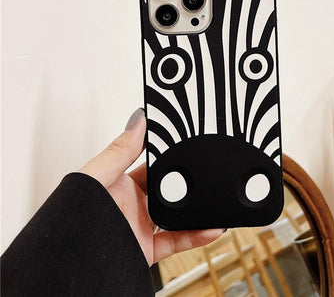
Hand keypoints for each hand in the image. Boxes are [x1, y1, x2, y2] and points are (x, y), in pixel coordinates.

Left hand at [79, 108, 223, 265]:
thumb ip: (119, 151)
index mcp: (118, 184)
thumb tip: (138, 120)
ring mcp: (140, 228)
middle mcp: (131, 205)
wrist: (69, 262)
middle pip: (167, 190)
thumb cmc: (71, 219)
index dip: (167, 157)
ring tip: (214, 201)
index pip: (149, 164)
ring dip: (197, 211)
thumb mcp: (96, 176)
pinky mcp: (147, 250)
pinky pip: (178, 241)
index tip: (186, 146)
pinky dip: (197, 236)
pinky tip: (210, 227)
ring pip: (177, 216)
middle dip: (187, 183)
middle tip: (205, 175)